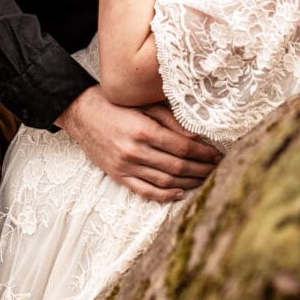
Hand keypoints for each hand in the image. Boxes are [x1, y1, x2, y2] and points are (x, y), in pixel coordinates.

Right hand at [55, 87, 221, 202]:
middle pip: (177, 167)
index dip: (204, 153)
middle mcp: (135, 151)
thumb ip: (170, 119)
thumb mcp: (144, 103)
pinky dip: (163, 196)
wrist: (81, 113)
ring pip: (165, 182)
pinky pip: (144, 191)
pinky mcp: (118, 176)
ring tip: (205, 179)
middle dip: (201, 169)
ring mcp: (125, 166)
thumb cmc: (116, 103)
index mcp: (144, 130)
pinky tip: (179, 193)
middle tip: (218, 168)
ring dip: (189, 182)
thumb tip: (196, 134)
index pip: (183, 147)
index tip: (218, 153)